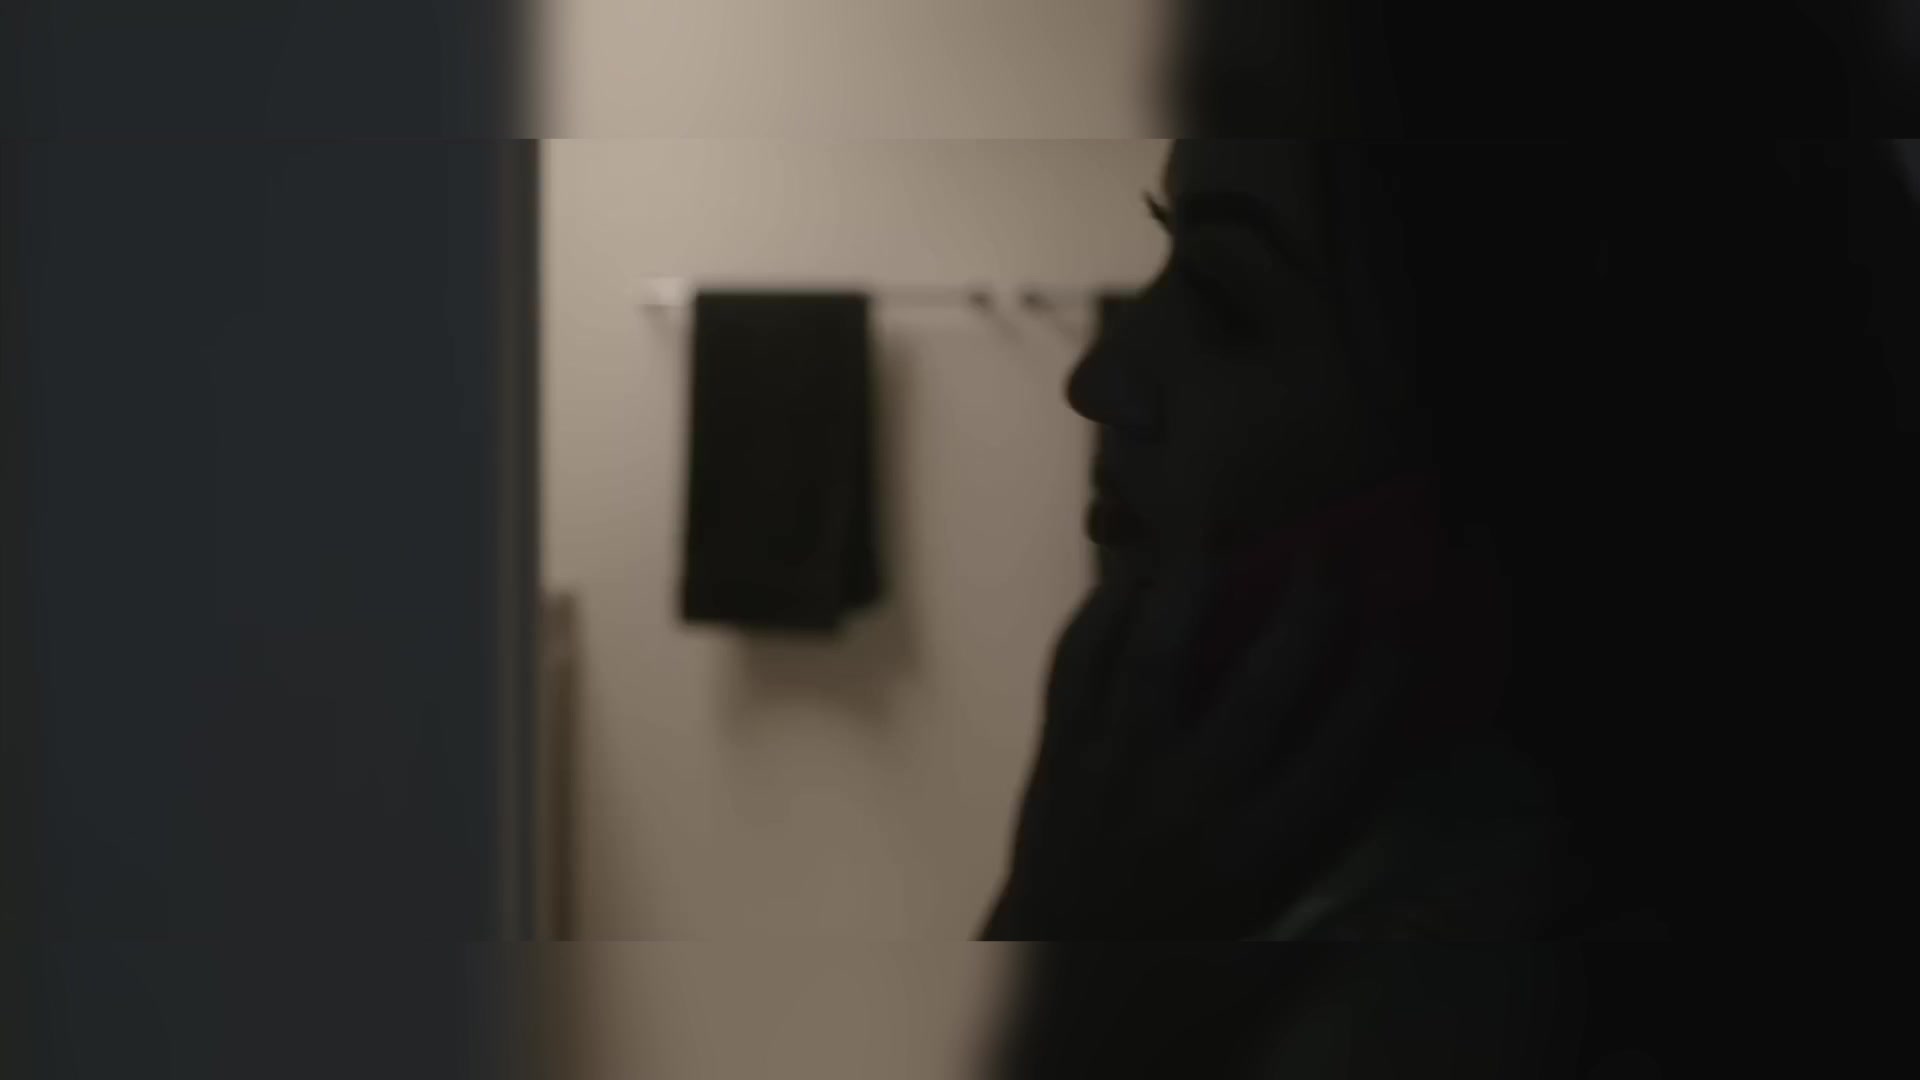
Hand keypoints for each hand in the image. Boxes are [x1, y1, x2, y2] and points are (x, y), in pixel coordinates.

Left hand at [982, 545, 1422, 939]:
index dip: (1384, 675)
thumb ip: (1336, 890)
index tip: (1407, 624)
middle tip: (1330, 556)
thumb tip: (1413, 849)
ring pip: (1158, 654)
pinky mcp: (1056, 760)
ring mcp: (1114, 771)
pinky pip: (1076, 668)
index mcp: (1258, 852)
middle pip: (1264, 681)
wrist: (1049, 1008)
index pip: (1343, 745)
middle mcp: (1191, 800)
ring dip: (1192, 586)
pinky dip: (1100, 617)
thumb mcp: (1268, 950)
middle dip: (1307, 609)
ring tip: (1217, 535)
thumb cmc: (1170, 982)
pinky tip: (1125, 582)